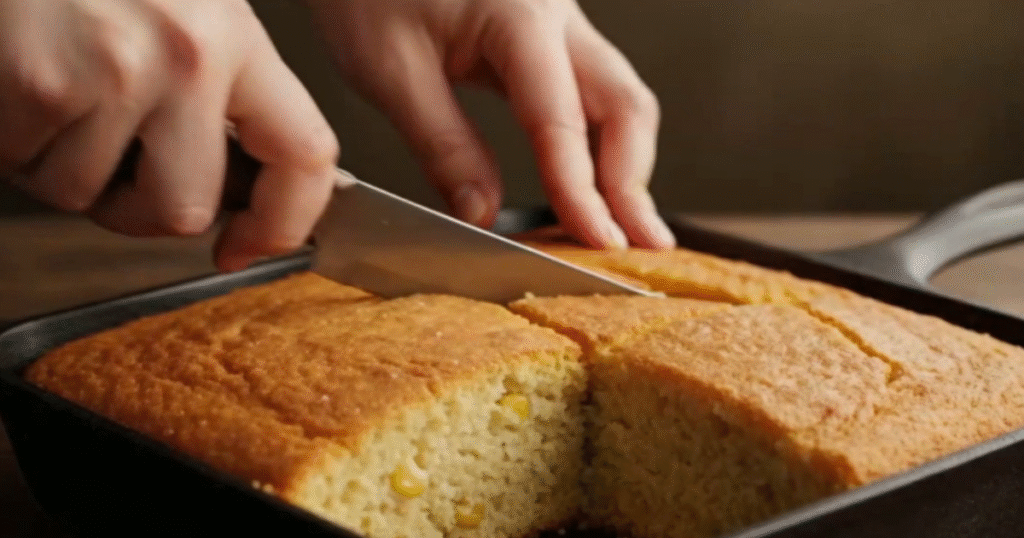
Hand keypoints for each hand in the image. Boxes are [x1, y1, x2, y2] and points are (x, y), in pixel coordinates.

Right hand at [0, 0, 339, 271]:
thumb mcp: (192, 10)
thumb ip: (224, 92)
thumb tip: (241, 188)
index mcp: (236, 38)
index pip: (303, 155)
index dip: (282, 223)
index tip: (247, 245)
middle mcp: (185, 57)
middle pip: (184, 209)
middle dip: (139, 206)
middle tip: (114, 163)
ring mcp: (111, 72)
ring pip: (88, 196)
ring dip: (64, 167)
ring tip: (56, 97)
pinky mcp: (38, 83)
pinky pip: (26, 166)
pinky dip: (15, 144)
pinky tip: (21, 87)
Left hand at [306, 0, 674, 248]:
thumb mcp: (389, 69)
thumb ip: (443, 145)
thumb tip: (483, 214)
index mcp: (518, 13)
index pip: (562, 119)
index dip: (582, 189)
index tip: (597, 241)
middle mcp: (555, 14)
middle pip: (625, 103)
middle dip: (633, 181)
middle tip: (638, 244)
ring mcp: (559, 22)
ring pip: (620, 99)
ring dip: (625, 167)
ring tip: (626, 227)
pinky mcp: (549, 36)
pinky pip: (593, 94)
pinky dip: (600, 146)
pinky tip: (594, 185)